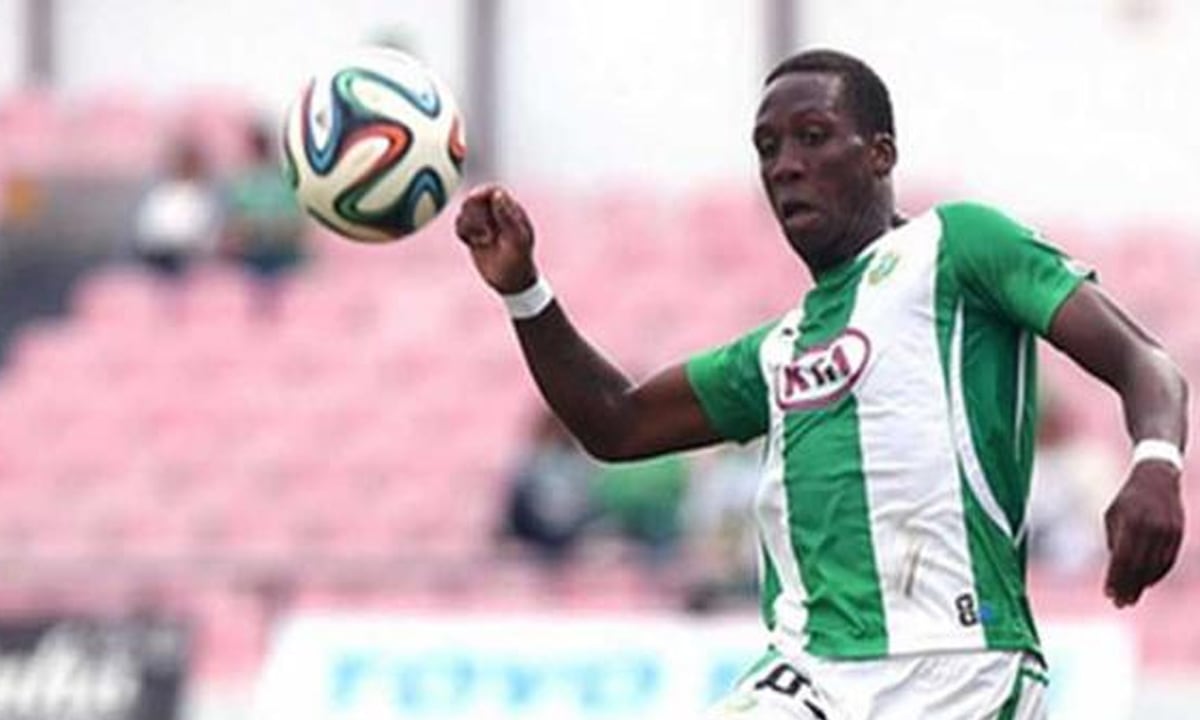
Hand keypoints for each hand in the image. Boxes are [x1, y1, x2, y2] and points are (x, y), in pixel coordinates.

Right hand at [454, 183, 537, 293]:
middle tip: (483, 231)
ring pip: (465, 211)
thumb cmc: (519, 261)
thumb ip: (507, 217)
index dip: (482, 192)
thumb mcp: (516, 240)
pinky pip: (460, 224)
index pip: (494, 192)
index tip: (473, 198)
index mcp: (512, 211)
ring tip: (481, 240)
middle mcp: (497, 214)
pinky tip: (471, 242)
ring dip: (468, 223)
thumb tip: (497, 194)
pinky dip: (462, 231)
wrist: (511, 283)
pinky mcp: (474, 234)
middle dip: (474, 212)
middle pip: (476, 199)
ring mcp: (484, 224)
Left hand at [1103, 460, 1184, 607]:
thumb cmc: (1128, 499)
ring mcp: (1168, 531)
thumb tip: (1115, 571)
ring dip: (1142, 585)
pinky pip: (1167, 561)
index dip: (1115, 578)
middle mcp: (1151, 527)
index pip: (1122, 558)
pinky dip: (1157, 575)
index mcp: (1131, 521)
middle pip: (1139, 566)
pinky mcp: (1178, 534)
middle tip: (1119, 603)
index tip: (1108, 594)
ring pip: (1155, 566)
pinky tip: (1146, 584)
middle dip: (1128, 587)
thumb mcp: (1113, 515)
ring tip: (1130, 598)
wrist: (1157, 478)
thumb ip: (1114, 542)